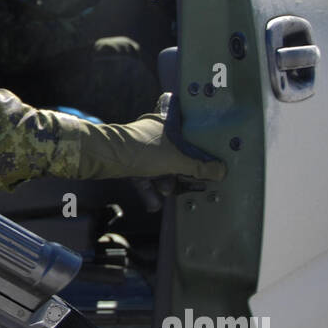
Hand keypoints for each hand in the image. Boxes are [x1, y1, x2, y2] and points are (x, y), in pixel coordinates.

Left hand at [76, 113, 226, 180]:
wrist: (105, 157)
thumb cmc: (142, 150)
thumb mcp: (177, 159)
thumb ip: (199, 167)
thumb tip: (222, 171)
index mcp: (167, 122)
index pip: (188, 130)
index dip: (197, 146)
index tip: (205, 161)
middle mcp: (154, 132)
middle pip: (174, 154)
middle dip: (179, 173)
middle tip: (187, 184)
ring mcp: (140, 147)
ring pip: (158, 167)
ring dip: (163, 183)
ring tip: (164, 194)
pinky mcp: (128, 161)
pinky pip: (143, 177)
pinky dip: (149, 190)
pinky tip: (153, 205)